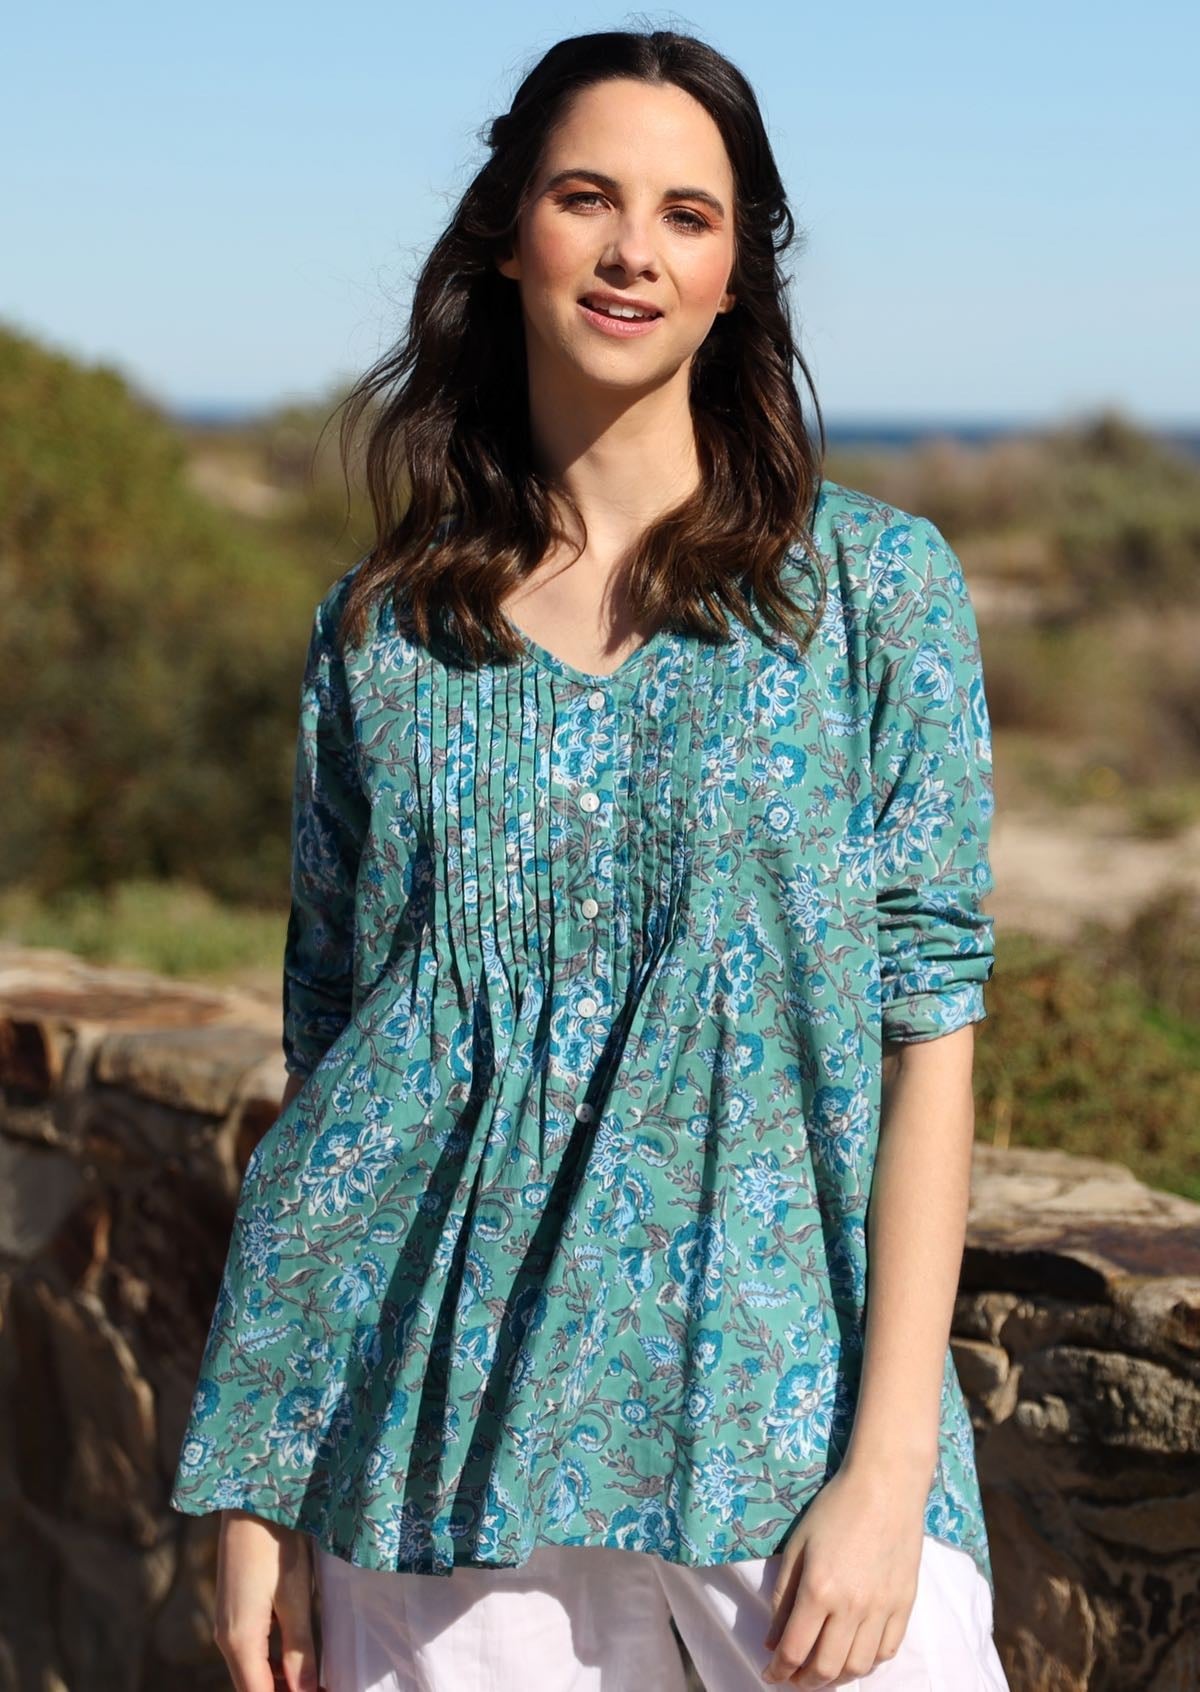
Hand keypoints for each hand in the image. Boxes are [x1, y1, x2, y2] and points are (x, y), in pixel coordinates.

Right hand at [213, 1510, 323, 1691]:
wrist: (249, 1499)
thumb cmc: (275, 1542)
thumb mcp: (294, 1595)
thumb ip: (299, 1647)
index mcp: (239, 1641)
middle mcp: (226, 1639)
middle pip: (253, 1689)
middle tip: (324, 1687)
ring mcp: (227, 1625)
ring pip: (251, 1673)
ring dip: (279, 1684)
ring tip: (317, 1680)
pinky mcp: (234, 1610)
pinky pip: (251, 1654)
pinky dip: (272, 1666)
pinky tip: (297, 1659)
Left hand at [760, 1459, 927, 1686]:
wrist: (885, 1486)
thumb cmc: (835, 1508)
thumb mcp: (797, 1547)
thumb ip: (783, 1596)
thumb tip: (772, 1641)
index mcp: (819, 1589)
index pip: (794, 1649)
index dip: (778, 1670)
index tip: (769, 1674)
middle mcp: (852, 1607)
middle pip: (826, 1668)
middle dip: (804, 1681)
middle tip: (793, 1678)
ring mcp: (882, 1609)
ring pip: (858, 1667)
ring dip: (835, 1678)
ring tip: (821, 1672)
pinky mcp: (904, 1604)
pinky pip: (887, 1651)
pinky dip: (868, 1662)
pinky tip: (854, 1654)